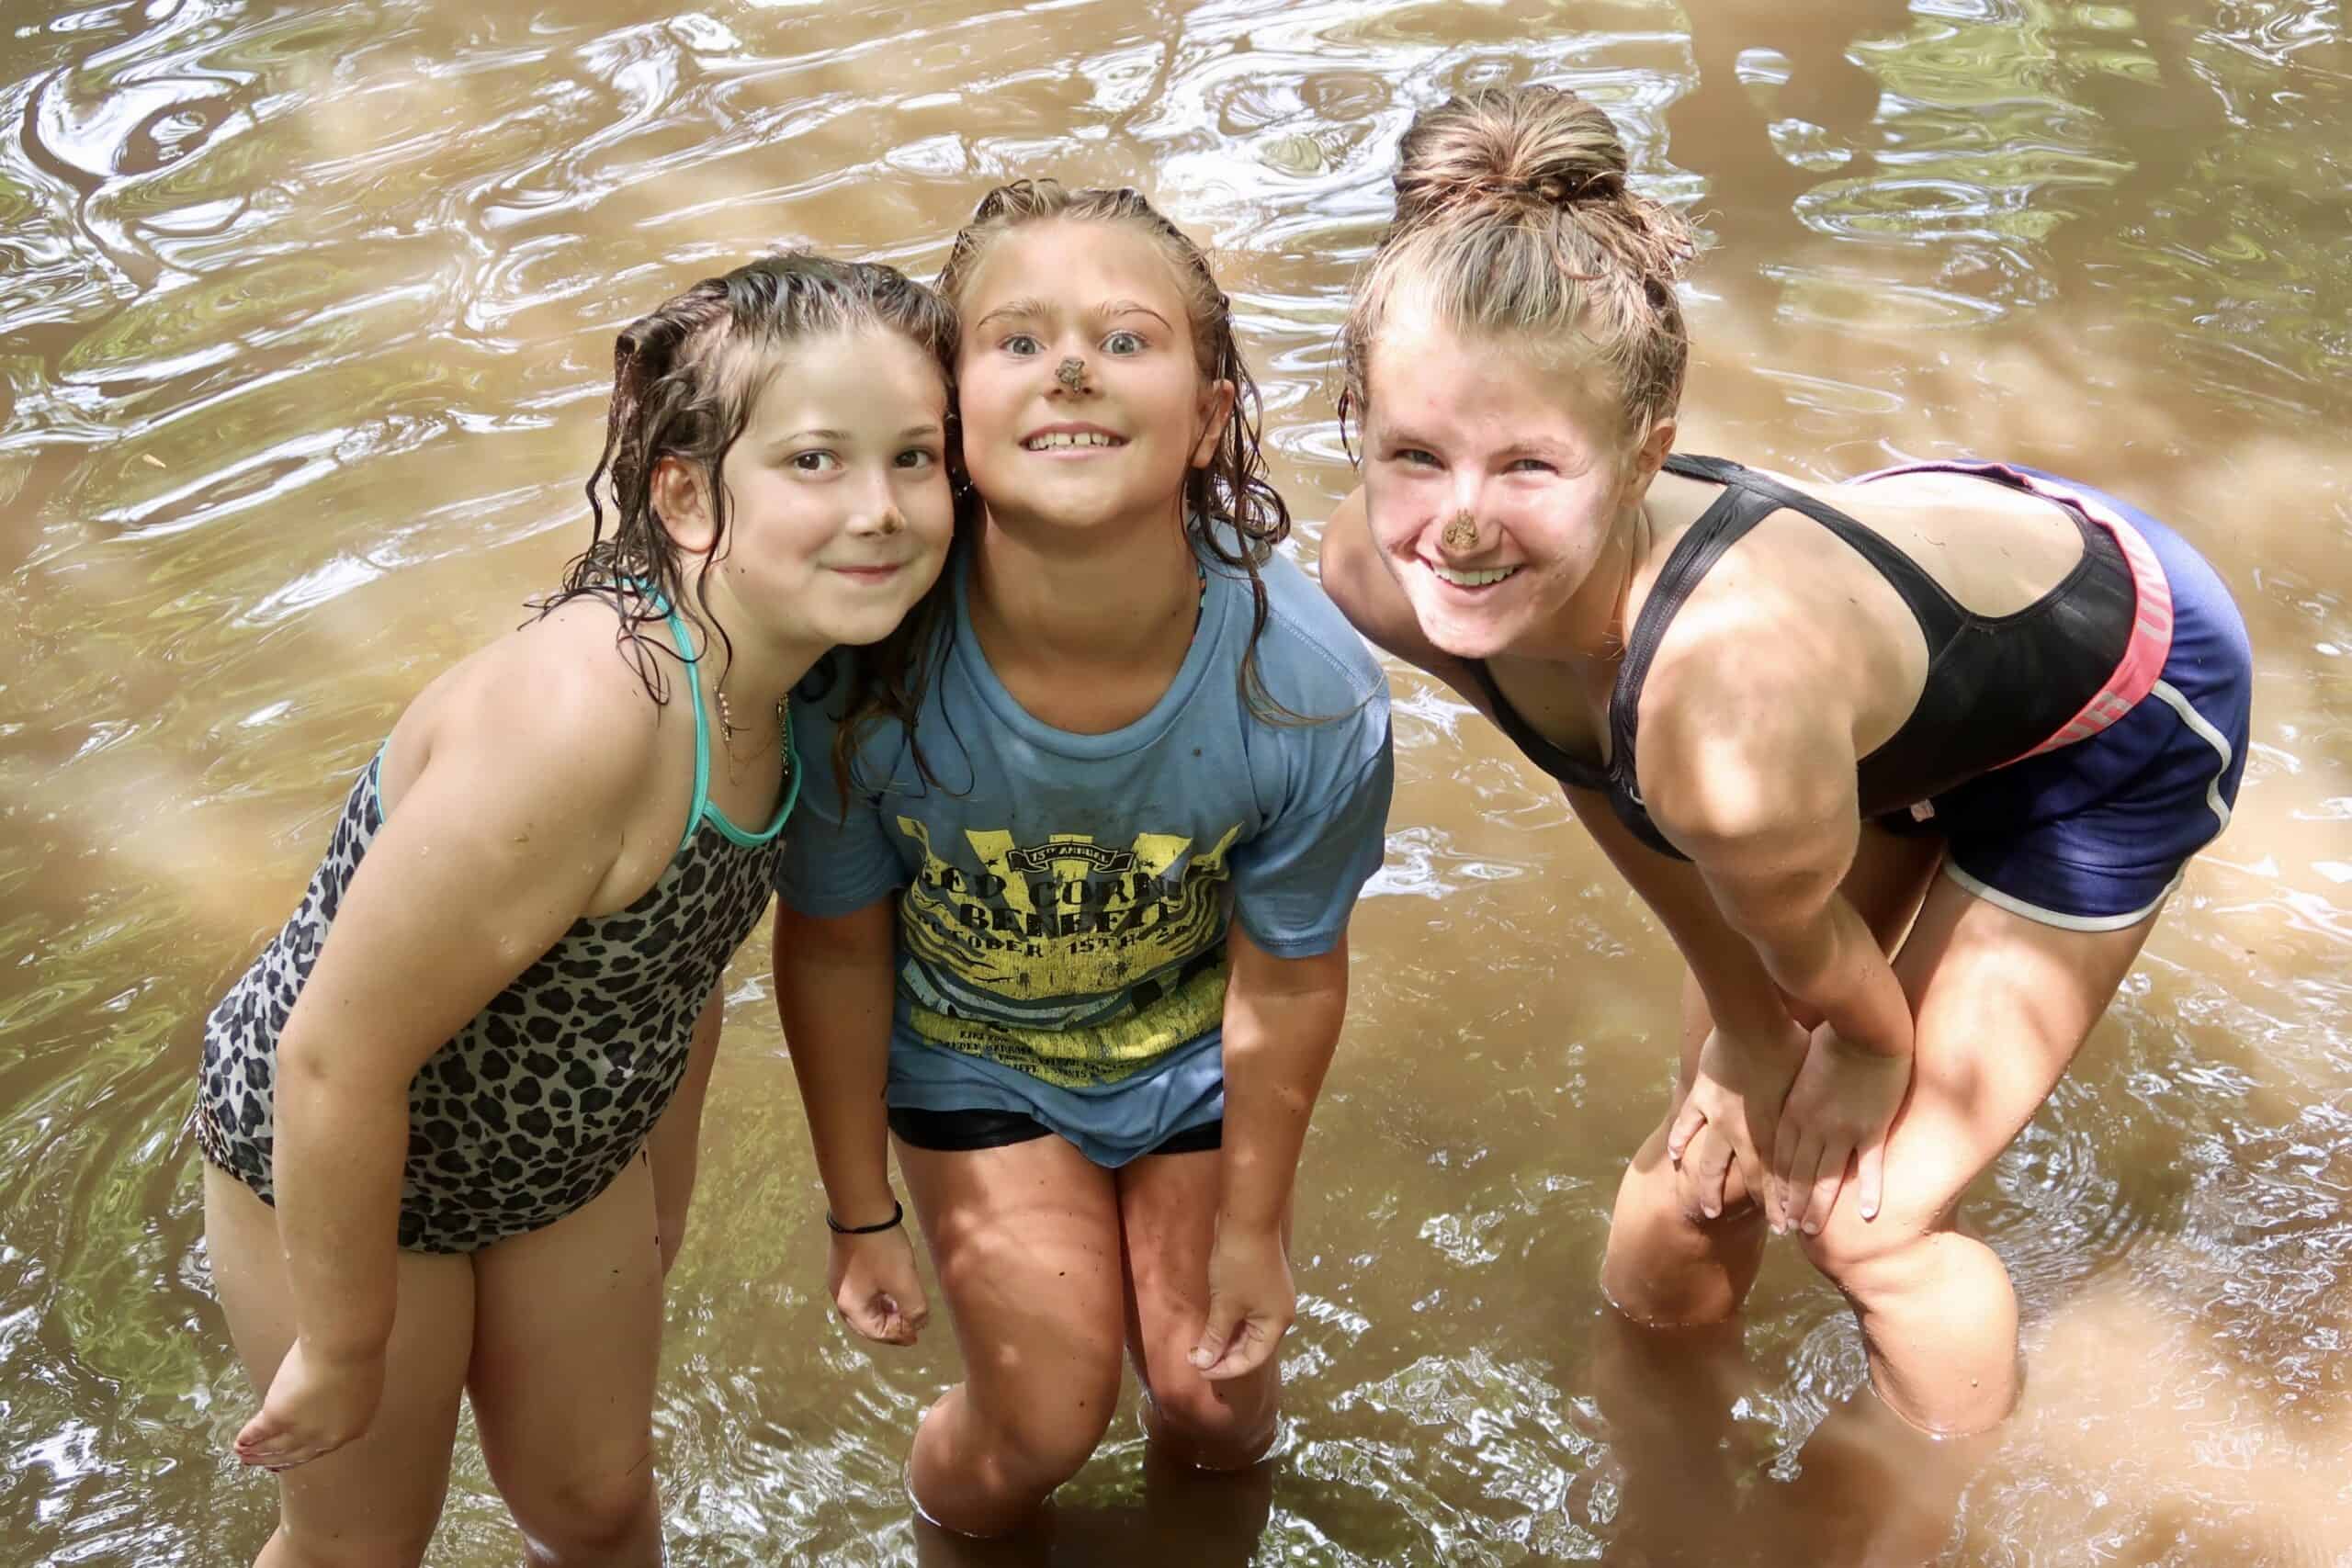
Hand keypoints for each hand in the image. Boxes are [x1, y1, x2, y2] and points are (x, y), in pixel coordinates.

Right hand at [234, 1338, 384, 1470]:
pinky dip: (247, 1437)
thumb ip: (344, 1399)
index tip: (290, 1458)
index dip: (303, 1454)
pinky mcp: (279, 1417)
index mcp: (352, 1427)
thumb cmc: (358, 1353)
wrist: (344, 1346)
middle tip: (264, 1464)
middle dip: (278, 1459)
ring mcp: (301, 1430)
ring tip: (244, 1454)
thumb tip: (332, 1397)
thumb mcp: (359, 1384)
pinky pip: (259, 1431)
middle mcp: (326, 1437)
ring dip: (258, 1453)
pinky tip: (239, 1441)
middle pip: (298, 1454)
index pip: (323, 1447)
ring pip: (276, 1446)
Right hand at [827, 1226, 928, 1345]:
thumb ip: (914, 1308)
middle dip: (889, 1326)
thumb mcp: (903, 1281)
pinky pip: (863, 1288)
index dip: (899, 1335)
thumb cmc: (882, 1249)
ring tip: (904, 1308)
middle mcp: (841, 1295)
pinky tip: (892, 1287)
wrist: (861, 1208)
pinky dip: (879, 1294)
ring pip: (864, 1304)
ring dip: (885, 1309)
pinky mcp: (845, 1261)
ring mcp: (840, 1277)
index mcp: (852, 1306)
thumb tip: (919, 1324)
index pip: (876, 1333)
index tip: (918, 1333)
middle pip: (866, 1322)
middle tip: (910, 1327)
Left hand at [1189, 1222, 1292, 1381]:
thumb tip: (1204, 1363)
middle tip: (1195, 1357)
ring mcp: (1271, 1299)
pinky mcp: (1262, 1285)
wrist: (1248, 1220)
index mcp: (1277, 1323)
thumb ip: (1215, 1337)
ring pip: (1248, 1330)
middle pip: (1252, 1346)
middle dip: (1224, 1354)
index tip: (1198, 1369)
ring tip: (1200, 1344)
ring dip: (1225, 1339)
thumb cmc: (1238, 1266)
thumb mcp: (1225, 1304)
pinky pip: (1246, 1314)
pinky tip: (1212, 1324)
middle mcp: (1279, 1314)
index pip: (1252, 1359)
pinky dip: (1229, 1322)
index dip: (1225, 1369)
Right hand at [1665, 1019, 1806, 1221]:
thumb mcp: (1808, 1084)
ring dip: (1709, 1189)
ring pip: (1710, 1163)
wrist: (1753, 1022)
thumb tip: (1827, 1124)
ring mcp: (1718, 1117)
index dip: (1783, 1203)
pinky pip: (1687, 1124)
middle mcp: (1744, 1132)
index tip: (1788, 1226)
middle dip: (1759, 1205)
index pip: (1779, 1176)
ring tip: (1707, 1209)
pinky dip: (1681, 1141)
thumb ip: (1808, 1111)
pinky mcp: (1701, 1097)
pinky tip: (1675, 1158)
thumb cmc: (1791, 1047)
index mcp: (1772, 1129)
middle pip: (1749, 1178)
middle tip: (1767, 1230)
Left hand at [1771, 1024, 1912, 1234]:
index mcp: (1790, 1111)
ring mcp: (1842, 1129)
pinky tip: (1868, 1214)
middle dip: (1790, 1203)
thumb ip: (1790, 1093)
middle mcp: (1811, 1126)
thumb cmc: (1828, 1040)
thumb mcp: (1797, 1068)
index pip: (1778, 1157)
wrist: (1861, 1025)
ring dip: (1819, 1205)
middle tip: (1787, 1229)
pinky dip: (1869, 1191)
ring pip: (1827, 1177)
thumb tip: (1778, 1102)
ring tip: (1811, 1229)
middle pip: (1797, 1174)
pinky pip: (1869, 1167)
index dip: (1773, 1185)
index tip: (1770, 1205)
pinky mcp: (1871, 1127)